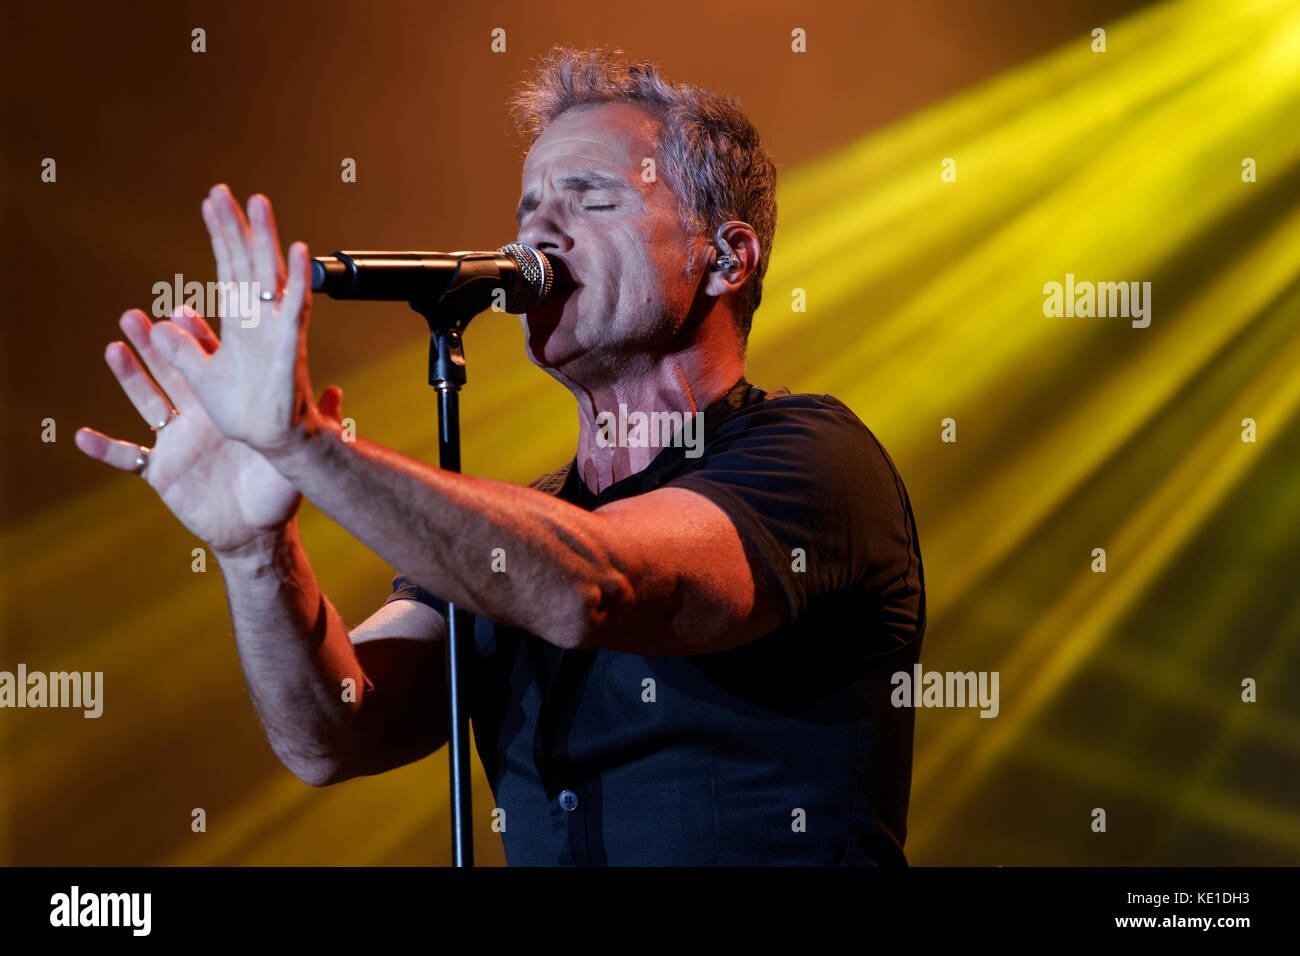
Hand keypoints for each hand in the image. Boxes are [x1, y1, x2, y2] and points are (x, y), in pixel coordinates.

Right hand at [75, 306, 344, 556]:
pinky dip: (105, 448)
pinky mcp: (161, 471)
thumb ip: (315, 421)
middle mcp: (198, 415)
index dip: (195, 338)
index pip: (210, 363)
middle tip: (133, 315)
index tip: (182, 309)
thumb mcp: (297, 452)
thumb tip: (338, 393)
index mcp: (228, 406)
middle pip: (171, 372)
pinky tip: (80, 436)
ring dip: (128, 378)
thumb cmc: (278, 488)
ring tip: (112, 348)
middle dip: (152, 344)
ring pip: (146, 402)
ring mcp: (177, 441)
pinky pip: (128, 458)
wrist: (257, 530)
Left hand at [149, 184, 323, 459]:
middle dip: (236, 227)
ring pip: (270, 275)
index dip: (220, 237)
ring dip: (266, 239)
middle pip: (246, 263)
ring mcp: (277, 330)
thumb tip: (163, 325)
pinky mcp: (290, 348)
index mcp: (239, 325)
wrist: (269, 444)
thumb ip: (184, 351)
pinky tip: (298, 252)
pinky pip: (296, 308)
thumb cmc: (243, 414)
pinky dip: (297, 280)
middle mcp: (260, 320)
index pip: (228, 270)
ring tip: (259, 202)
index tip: (212, 203)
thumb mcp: (201, 378)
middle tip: (224, 190)